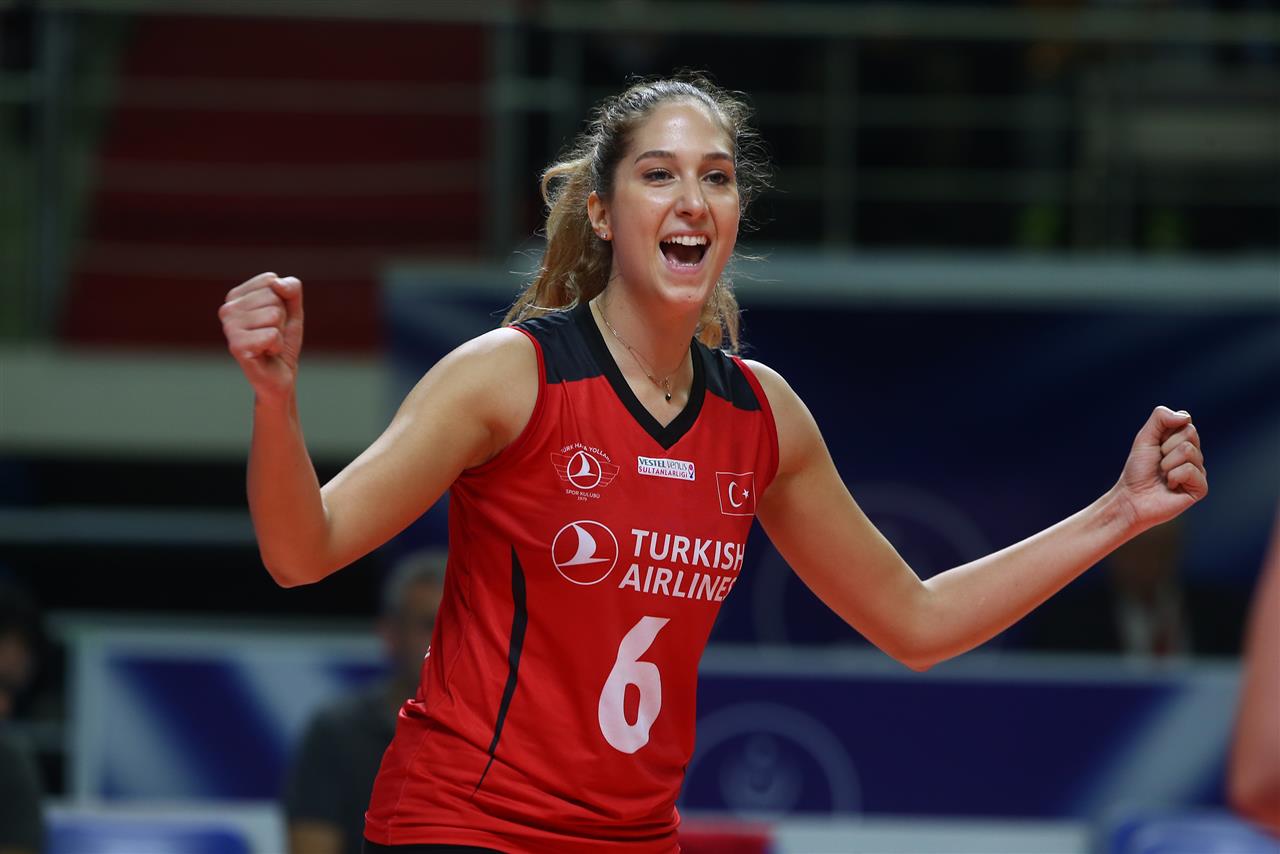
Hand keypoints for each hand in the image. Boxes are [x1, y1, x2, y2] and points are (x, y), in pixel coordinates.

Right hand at [218, 272, 303, 401]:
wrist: (280, 376)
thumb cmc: (283, 341)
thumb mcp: (293, 310)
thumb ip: (291, 288)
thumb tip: (277, 284)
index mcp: (236, 296)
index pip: (270, 280)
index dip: (283, 301)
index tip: (274, 319)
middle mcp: (227, 309)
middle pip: (273, 297)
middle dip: (282, 318)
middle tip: (272, 334)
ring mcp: (229, 328)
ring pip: (274, 314)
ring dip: (280, 333)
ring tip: (269, 344)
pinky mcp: (236, 346)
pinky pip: (272, 334)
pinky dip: (277, 346)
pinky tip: (267, 353)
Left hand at [1113, 405, 1207, 533]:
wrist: (1132, 498)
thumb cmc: (1138, 470)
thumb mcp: (1145, 438)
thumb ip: (1160, 418)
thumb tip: (1185, 417)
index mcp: (1183, 442)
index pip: (1185, 421)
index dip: (1165, 432)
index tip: (1155, 446)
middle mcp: (1194, 455)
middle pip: (1189, 433)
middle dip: (1165, 447)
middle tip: (1158, 463)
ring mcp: (1199, 471)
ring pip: (1189, 451)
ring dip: (1167, 463)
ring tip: (1163, 476)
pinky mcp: (1201, 488)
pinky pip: (1190, 470)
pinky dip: (1174, 476)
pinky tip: (1170, 486)